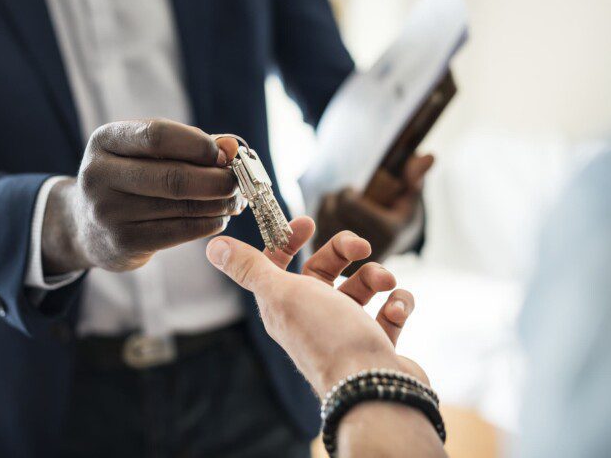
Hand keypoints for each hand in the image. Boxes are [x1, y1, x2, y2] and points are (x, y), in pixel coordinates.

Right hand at [42, 119, 243, 273]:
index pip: (158, 135)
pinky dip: (208, 224)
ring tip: (234, 200)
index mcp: (105, 140)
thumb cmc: (130, 179)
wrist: (86, 226)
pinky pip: (179, 231)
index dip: (199, 145)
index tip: (225, 154)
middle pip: (174, 176)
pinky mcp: (123, 242)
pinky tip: (219, 218)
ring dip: (218, 203)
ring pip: (181, 206)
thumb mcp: (147, 153)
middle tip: (238, 183)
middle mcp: (99, 175)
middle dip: (216, 180)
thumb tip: (231, 146)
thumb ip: (190, 145)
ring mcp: (108, 212)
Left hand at [206, 216, 428, 395]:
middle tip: (362, 247)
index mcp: (284, 306)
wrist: (373, 388)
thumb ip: (250, 268)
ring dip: (376, 276)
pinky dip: (397, 303)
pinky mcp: (376, 343)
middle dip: (344, 251)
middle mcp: (312, 317)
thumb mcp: (282, 294)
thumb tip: (213, 246)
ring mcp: (346, 331)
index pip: (279, 264)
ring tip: (386, 283)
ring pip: (361, 288)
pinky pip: (389, 311)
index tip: (309, 222)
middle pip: (324, 270)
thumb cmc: (327, 337)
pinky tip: (397, 309)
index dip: (289, 240)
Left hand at [315, 154, 433, 270]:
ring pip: (321, 223)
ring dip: (326, 209)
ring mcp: (350, 262)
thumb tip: (429, 156)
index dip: (347, 192)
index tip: (353, 190)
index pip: (348, 203)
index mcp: (388, 232)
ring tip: (339, 208)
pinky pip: (315, 236)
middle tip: (345, 198)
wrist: (391, 244)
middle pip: (332, 212)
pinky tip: (331, 221)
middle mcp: (368, 251)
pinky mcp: (335, 268)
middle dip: (335, 199)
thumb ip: (416, 175)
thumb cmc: (399, 212)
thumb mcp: (410, 194)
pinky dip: (319, 223)